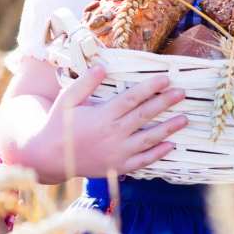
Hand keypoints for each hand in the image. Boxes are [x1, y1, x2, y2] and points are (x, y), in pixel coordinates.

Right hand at [46, 65, 187, 179]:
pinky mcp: (118, 167)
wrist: (50, 158)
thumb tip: (102, 66)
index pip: (131, 98)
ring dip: (168, 128)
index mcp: (102, 116)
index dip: (150, 88)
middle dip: (165, 103)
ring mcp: (117, 153)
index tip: (166, 79)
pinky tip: (171, 145)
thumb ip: (86, 83)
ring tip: (184, 119)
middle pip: (144, 116)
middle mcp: (112, 134)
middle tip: (182, 94)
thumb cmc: (59, 125)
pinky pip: (143, 161)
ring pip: (149, 139)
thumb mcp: (67, 100)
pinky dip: (158, 154)